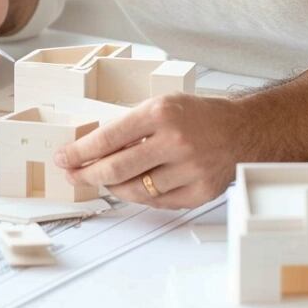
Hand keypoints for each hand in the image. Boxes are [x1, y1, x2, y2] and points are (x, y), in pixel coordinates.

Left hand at [54, 92, 241, 208]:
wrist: (242, 131)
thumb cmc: (198, 116)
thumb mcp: (162, 105)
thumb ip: (130, 125)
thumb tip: (92, 147)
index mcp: (160, 113)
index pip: (107, 137)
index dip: (80, 151)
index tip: (65, 157)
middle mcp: (175, 141)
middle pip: (116, 168)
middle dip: (87, 174)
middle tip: (73, 175)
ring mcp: (189, 169)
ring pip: (135, 190)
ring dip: (112, 187)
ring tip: (103, 180)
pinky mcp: (199, 191)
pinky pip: (158, 202)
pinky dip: (140, 196)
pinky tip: (131, 188)